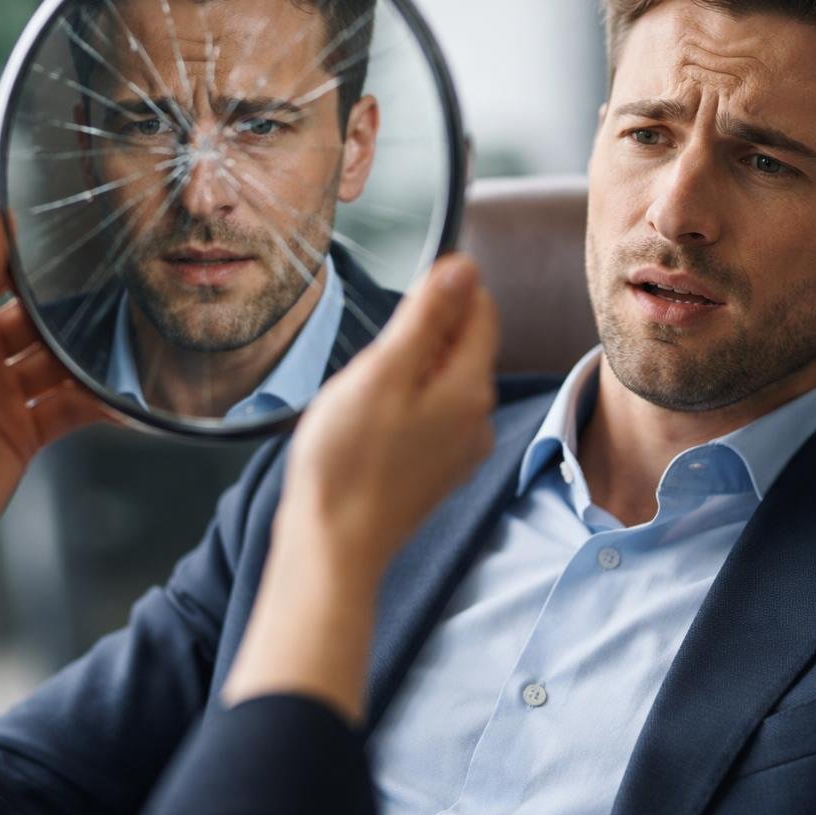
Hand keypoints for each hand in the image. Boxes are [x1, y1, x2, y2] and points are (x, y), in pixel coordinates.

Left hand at [0, 193, 107, 632]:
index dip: (32, 259)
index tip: (74, 233)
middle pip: (37, 324)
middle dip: (75, 313)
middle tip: (126, 292)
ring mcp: (1, 399)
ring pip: (60, 367)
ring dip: (93, 360)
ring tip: (137, 344)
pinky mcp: (24, 437)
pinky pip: (72, 411)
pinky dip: (101, 406)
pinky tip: (130, 401)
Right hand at [276, 252, 498, 583]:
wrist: (333, 547)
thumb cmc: (348, 462)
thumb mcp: (382, 371)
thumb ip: (427, 316)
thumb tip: (465, 267)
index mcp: (470, 387)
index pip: (482, 309)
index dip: (443, 292)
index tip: (400, 305)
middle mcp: (477, 418)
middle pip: (461, 346)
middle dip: (416, 339)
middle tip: (370, 369)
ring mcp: (460, 449)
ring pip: (441, 382)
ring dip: (405, 375)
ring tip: (362, 405)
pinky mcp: (437, 471)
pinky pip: (428, 418)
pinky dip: (400, 409)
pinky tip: (366, 430)